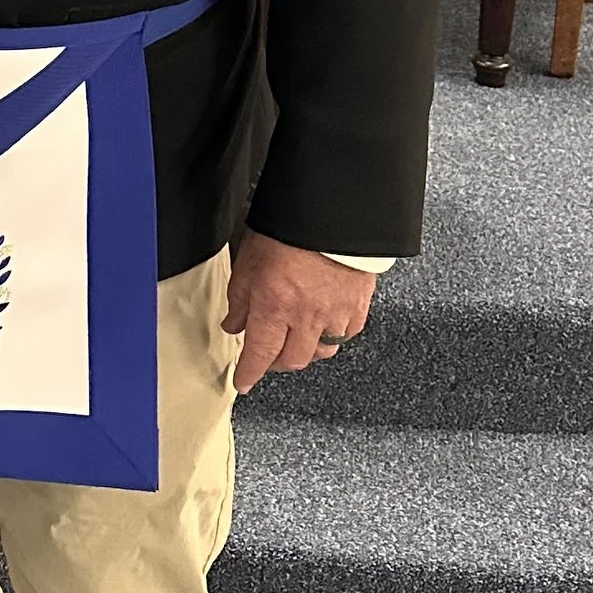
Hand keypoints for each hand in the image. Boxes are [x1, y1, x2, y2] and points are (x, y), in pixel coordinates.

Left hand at [223, 228, 373, 394]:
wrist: (334, 210)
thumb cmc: (289, 226)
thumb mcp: (249, 257)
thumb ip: (240, 296)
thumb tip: (233, 324)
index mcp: (274, 306)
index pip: (259, 355)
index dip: (250, 373)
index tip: (244, 382)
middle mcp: (305, 316)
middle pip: (292, 360)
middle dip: (276, 363)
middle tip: (268, 355)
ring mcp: (335, 313)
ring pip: (322, 351)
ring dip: (306, 350)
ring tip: (296, 340)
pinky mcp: (359, 305)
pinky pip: (346, 333)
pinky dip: (334, 334)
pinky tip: (325, 324)